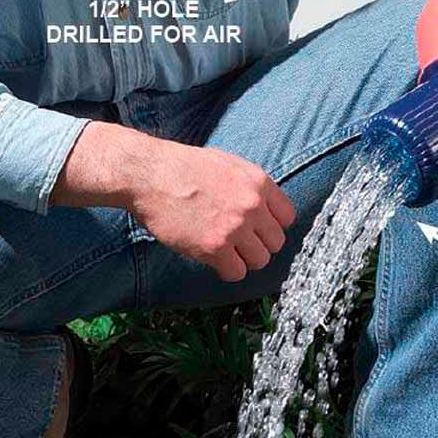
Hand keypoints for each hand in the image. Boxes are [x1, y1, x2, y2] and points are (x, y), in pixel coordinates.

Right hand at [134, 139, 295, 281]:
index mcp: (258, 183)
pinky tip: (213, 259)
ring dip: (243, 259)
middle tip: (238, 243)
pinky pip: (236, 272)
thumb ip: (251, 187)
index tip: (256, 229)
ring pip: (259, 261)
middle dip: (258, 244)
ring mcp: (234, 228)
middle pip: (275, 243)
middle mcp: (252, 205)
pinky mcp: (214, 248)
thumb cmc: (184, 168)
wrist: (150, 175)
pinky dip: (226, 270)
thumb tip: (265, 209)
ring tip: (225, 251)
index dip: (271, 226)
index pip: (287, 217)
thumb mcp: (228, 165)